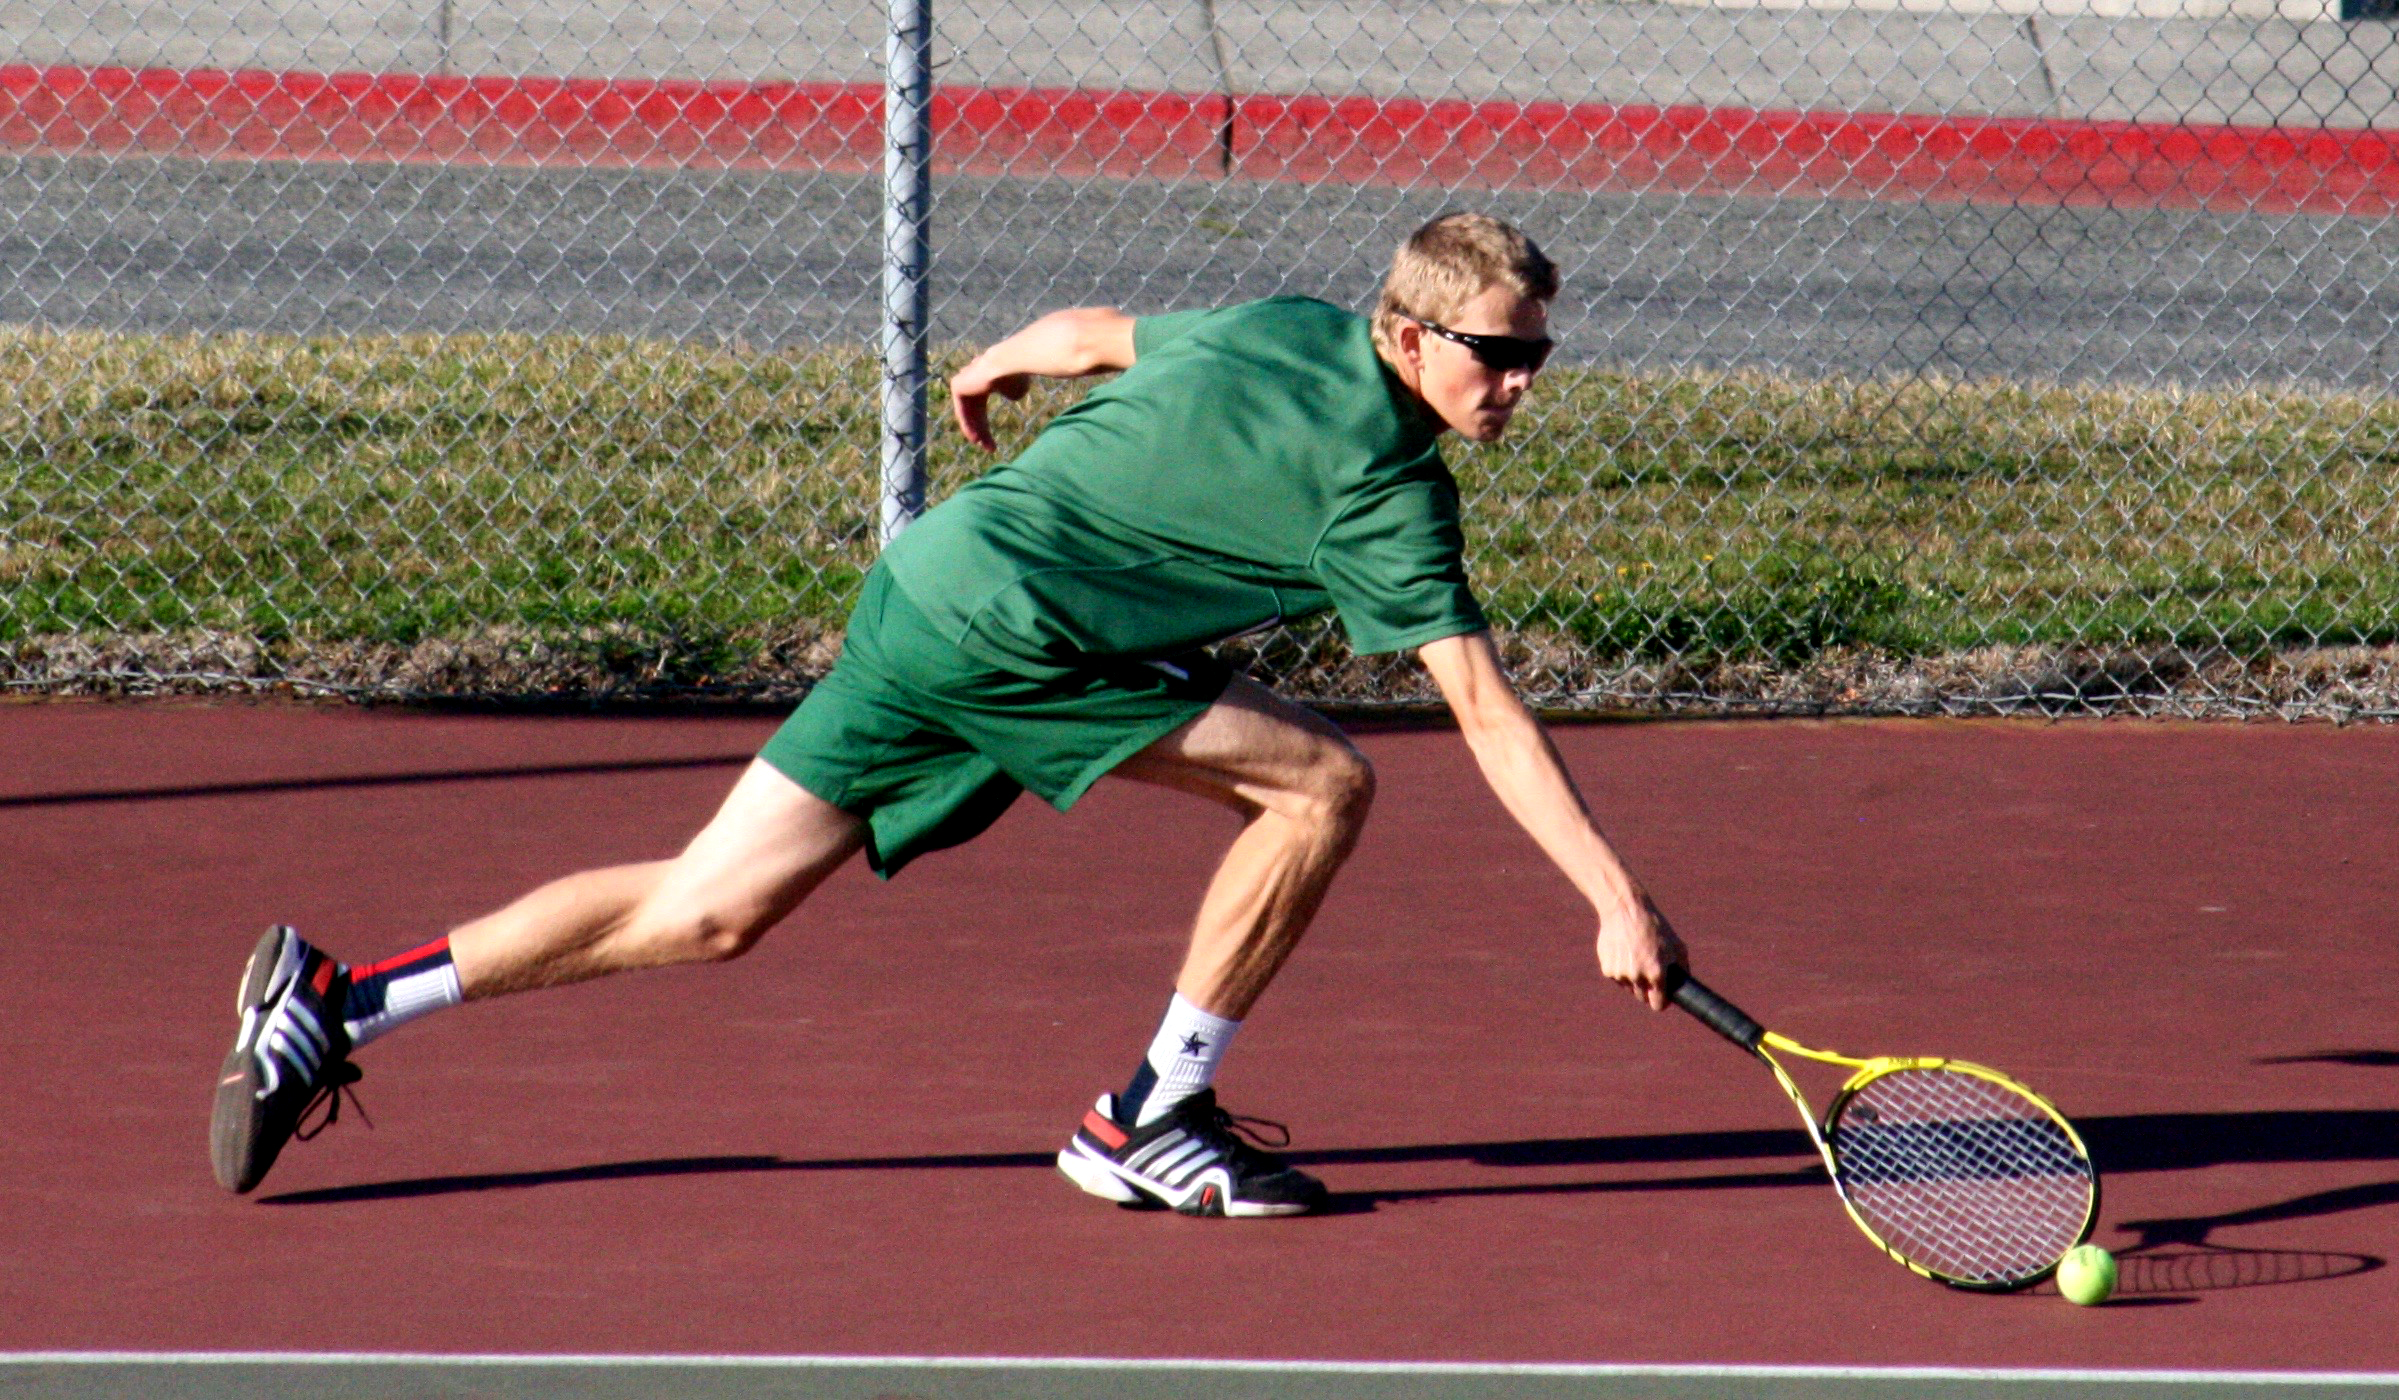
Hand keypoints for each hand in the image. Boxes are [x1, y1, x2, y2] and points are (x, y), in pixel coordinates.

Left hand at [948, 357, 1031, 451]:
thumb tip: (1012, 396)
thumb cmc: (1016, 376)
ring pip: (966, 413)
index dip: (986, 425)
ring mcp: (963, 381)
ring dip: (973, 430)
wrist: (1007, 363)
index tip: (994, 440)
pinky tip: (974, 439)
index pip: (982, 407)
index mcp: (986, 379)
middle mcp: (972, 379)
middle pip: (974, 412)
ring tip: (981, 446)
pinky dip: (967, 425)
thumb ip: (1012, 394)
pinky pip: (961, 411)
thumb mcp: (1017, 390)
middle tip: (989, 448)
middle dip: (981, 430)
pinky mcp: (957, 385)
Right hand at [1594, 891, 1685, 1010]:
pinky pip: (1617, 978)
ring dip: (1633, 979)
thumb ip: (1682, 969)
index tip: (1662, 997)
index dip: (1662, 1001)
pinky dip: (1621, 971)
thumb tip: (1684, 986)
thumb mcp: (1677, 945)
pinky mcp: (1607, 969)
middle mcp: (1638, 977)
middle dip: (1648, 990)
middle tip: (1649, 972)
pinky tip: (1624, 953)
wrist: (1625, 909)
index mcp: (1657, 973)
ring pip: (1629, 988)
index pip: (1658, 1005)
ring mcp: (1621, 974)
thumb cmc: (1654, 926)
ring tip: (1636, 957)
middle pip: (1642, 998)